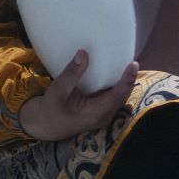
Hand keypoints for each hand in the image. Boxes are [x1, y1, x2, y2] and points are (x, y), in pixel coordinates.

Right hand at [17, 50, 139, 141]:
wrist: (45, 125)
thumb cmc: (50, 109)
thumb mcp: (58, 90)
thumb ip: (72, 73)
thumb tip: (84, 53)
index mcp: (96, 113)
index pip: (118, 95)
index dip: (127, 79)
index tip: (133, 64)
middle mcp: (104, 116)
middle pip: (123, 96)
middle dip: (129, 78)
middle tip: (131, 59)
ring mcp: (104, 115)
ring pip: (120, 97)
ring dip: (124, 82)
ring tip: (126, 64)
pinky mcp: (101, 112)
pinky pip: (113, 98)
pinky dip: (116, 86)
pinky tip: (115, 73)